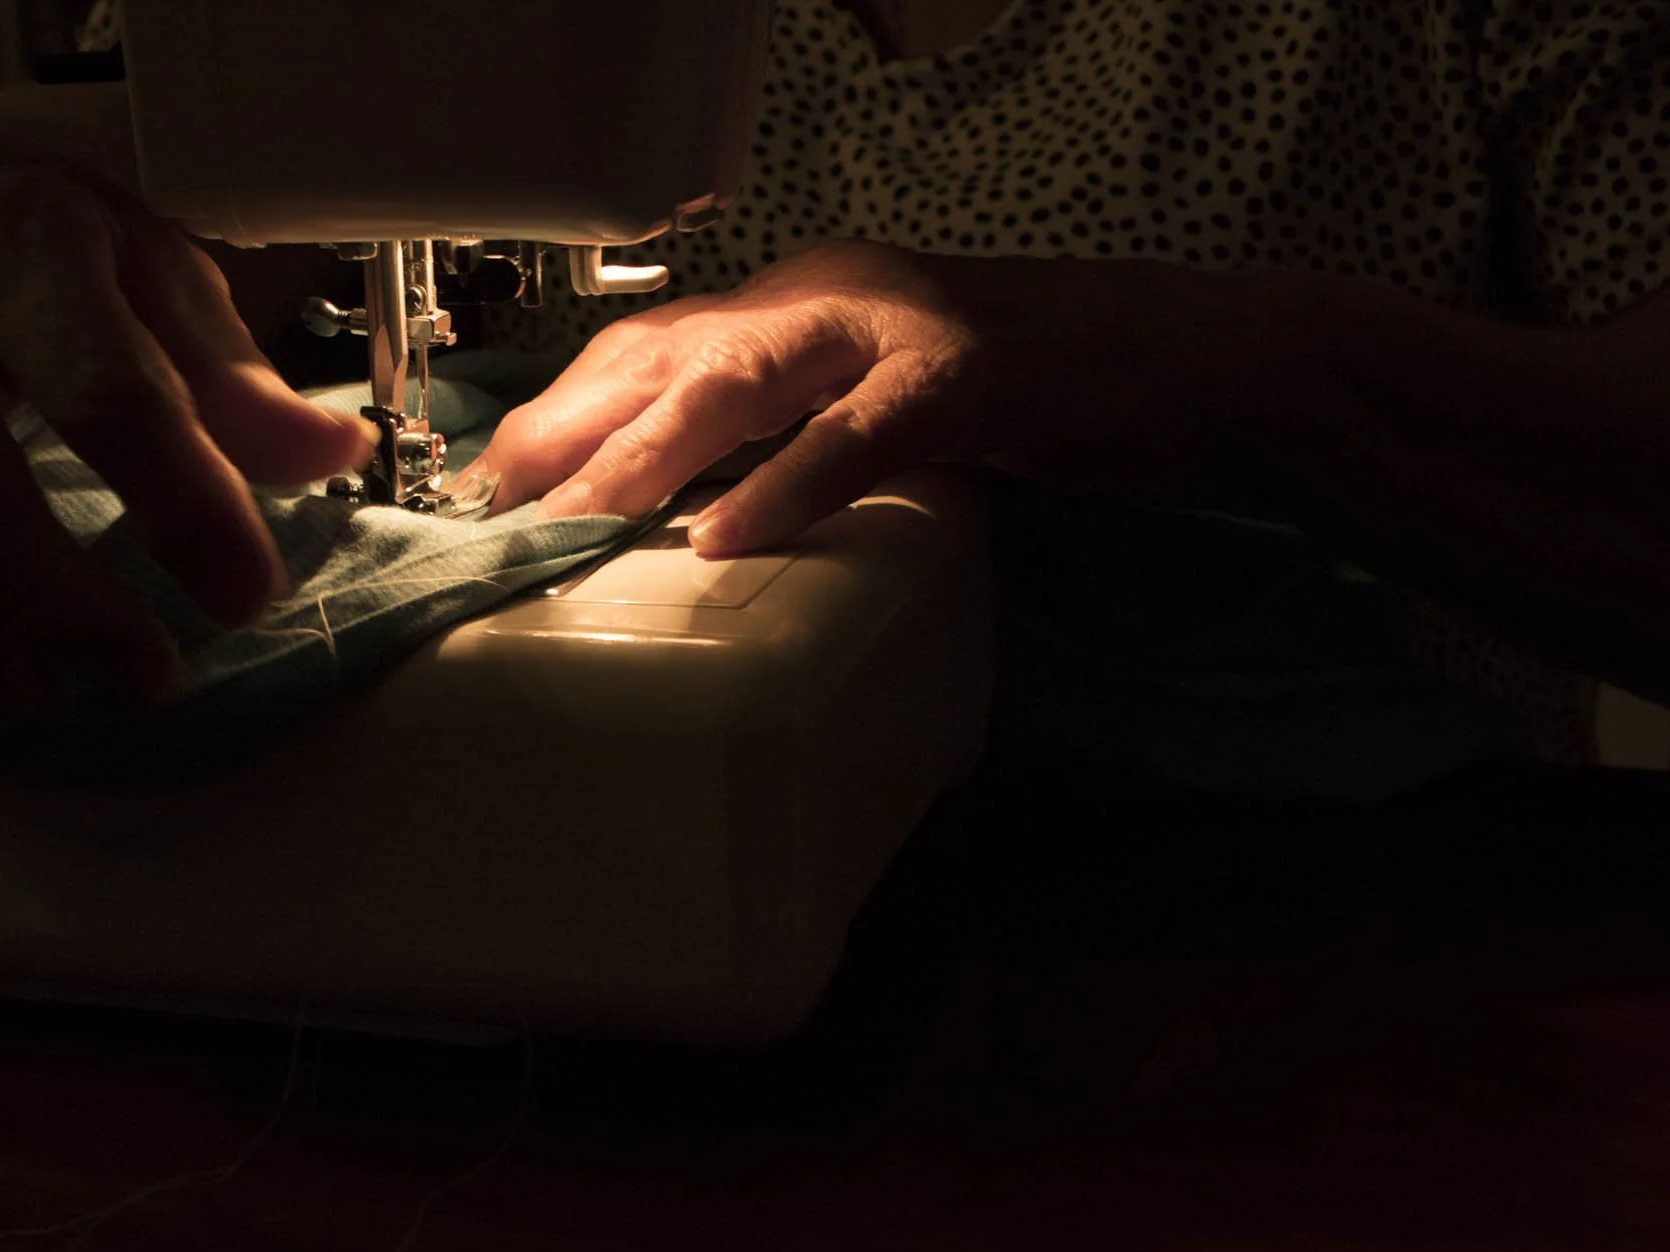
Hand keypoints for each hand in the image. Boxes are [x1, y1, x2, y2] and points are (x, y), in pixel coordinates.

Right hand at [0, 164, 374, 707]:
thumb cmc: (74, 271)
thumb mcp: (169, 287)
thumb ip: (240, 381)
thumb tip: (330, 454)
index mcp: (19, 253)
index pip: (100, 391)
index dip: (181, 505)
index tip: (248, 593)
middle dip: (58, 603)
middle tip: (147, 673)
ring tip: (38, 689)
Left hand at [465, 240, 1237, 554]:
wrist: (1174, 358)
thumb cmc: (1021, 393)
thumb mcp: (869, 401)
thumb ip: (781, 431)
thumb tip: (680, 506)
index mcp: (796, 303)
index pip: (648, 344)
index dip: (563, 409)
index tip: (495, 481)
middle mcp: (827, 296)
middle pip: (664, 353)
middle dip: (568, 430)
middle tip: (496, 507)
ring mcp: (895, 328)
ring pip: (738, 381)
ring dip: (644, 454)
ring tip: (576, 517)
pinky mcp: (967, 377)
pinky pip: (855, 435)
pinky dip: (786, 487)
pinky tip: (727, 537)